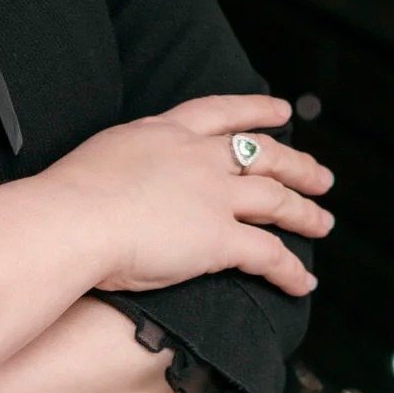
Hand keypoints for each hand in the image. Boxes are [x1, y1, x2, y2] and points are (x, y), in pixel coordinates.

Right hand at [41, 94, 330, 298]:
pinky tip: (303, 283)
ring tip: (323, 223)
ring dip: (305, 214)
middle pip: (263, 154)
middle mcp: (197, 157)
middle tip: (321, 176)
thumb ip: (129, 156)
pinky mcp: (220, 238)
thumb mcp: (105, 153)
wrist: (72, 219)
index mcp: (166, 131)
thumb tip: (127, 169)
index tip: (280, 110)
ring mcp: (213, 196)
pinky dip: (290, 271)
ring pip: (276, 200)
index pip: (222, 112)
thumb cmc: (70, 193)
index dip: (256, 110)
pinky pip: (268, 255)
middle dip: (298, 166)